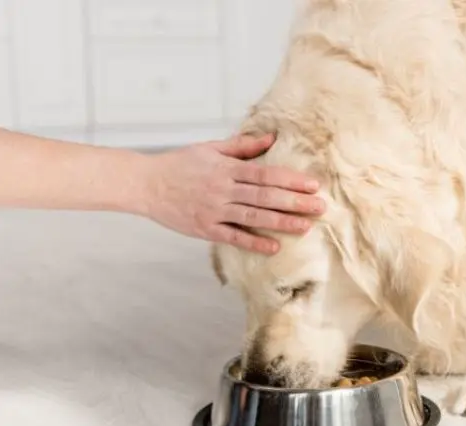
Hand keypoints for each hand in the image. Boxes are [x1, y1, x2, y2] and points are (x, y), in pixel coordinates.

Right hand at [139, 134, 325, 253]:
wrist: (145, 183)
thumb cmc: (180, 163)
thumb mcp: (210, 149)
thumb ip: (242, 146)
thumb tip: (271, 138)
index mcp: (227, 169)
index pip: (266, 174)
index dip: (291, 180)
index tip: (313, 185)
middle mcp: (223, 189)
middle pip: (265, 196)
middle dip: (295, 202)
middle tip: (320, 207)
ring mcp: (214, 210)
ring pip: (253, 217)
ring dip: (281, 222)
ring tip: (304, 226)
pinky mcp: (204, 229)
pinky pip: (233, 237)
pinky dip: (253, 243)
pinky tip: (273, 247)